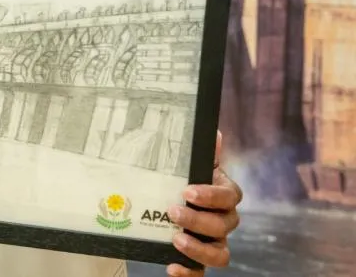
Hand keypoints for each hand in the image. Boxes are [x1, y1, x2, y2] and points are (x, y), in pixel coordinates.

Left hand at [165, 130, 242, 275]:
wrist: (165, 203)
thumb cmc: (183, 181)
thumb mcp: (189, 166)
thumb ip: (202, 152)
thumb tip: (214, 133)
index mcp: (223, 195)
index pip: (230, 196)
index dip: (211, 195)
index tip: (188, 191)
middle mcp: (224, 220)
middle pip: (224, 225)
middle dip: (198, 219)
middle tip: (173, 211)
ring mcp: (215, 242)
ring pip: (221, 253)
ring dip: (199, 248)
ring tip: (175, 239)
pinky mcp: (200, 259)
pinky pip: (203, 272)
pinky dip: (189, 272)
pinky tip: (172, 266)